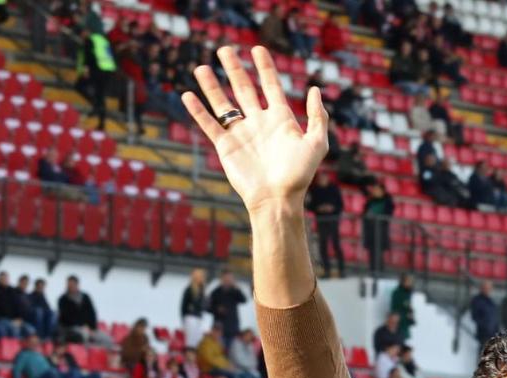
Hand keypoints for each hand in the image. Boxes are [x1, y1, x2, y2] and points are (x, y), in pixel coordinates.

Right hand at [183, 46, 327, 213]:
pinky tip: (188, 95)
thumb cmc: (299, 175)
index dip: (265, 67)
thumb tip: (315, 89)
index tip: (257, 49)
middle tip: (224, 49)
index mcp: (280, 119)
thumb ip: (318, 117)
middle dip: (234, 69)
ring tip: (201, 67)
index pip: (271, 86)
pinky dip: (198, 111)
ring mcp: (241, 134)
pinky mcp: (226, 147)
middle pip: (244, 89)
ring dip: (212, 86)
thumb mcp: (316, 144)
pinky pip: (210, 125)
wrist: (277, 199)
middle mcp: (259, 123)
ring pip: (223, 104)